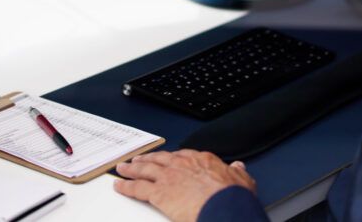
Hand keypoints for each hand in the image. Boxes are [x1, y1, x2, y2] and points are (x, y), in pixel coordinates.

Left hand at [114, 150, 255, 221]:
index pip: (182, 156)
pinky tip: (119, 185)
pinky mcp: (158, 192)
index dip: (172, 158)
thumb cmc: (232, 197)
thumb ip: (237, 173)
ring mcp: (168, 177)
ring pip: (144, 169)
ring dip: (132, 169)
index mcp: (201, 160)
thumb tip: (239, 168)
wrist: (223, 206)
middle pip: (159, 159)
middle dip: (147, 159)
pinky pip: (137, 188)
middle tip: (138, 160)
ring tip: (123, 168)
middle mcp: (182, 165)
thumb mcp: (242, 181)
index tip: (167, 159)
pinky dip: (126, 186)